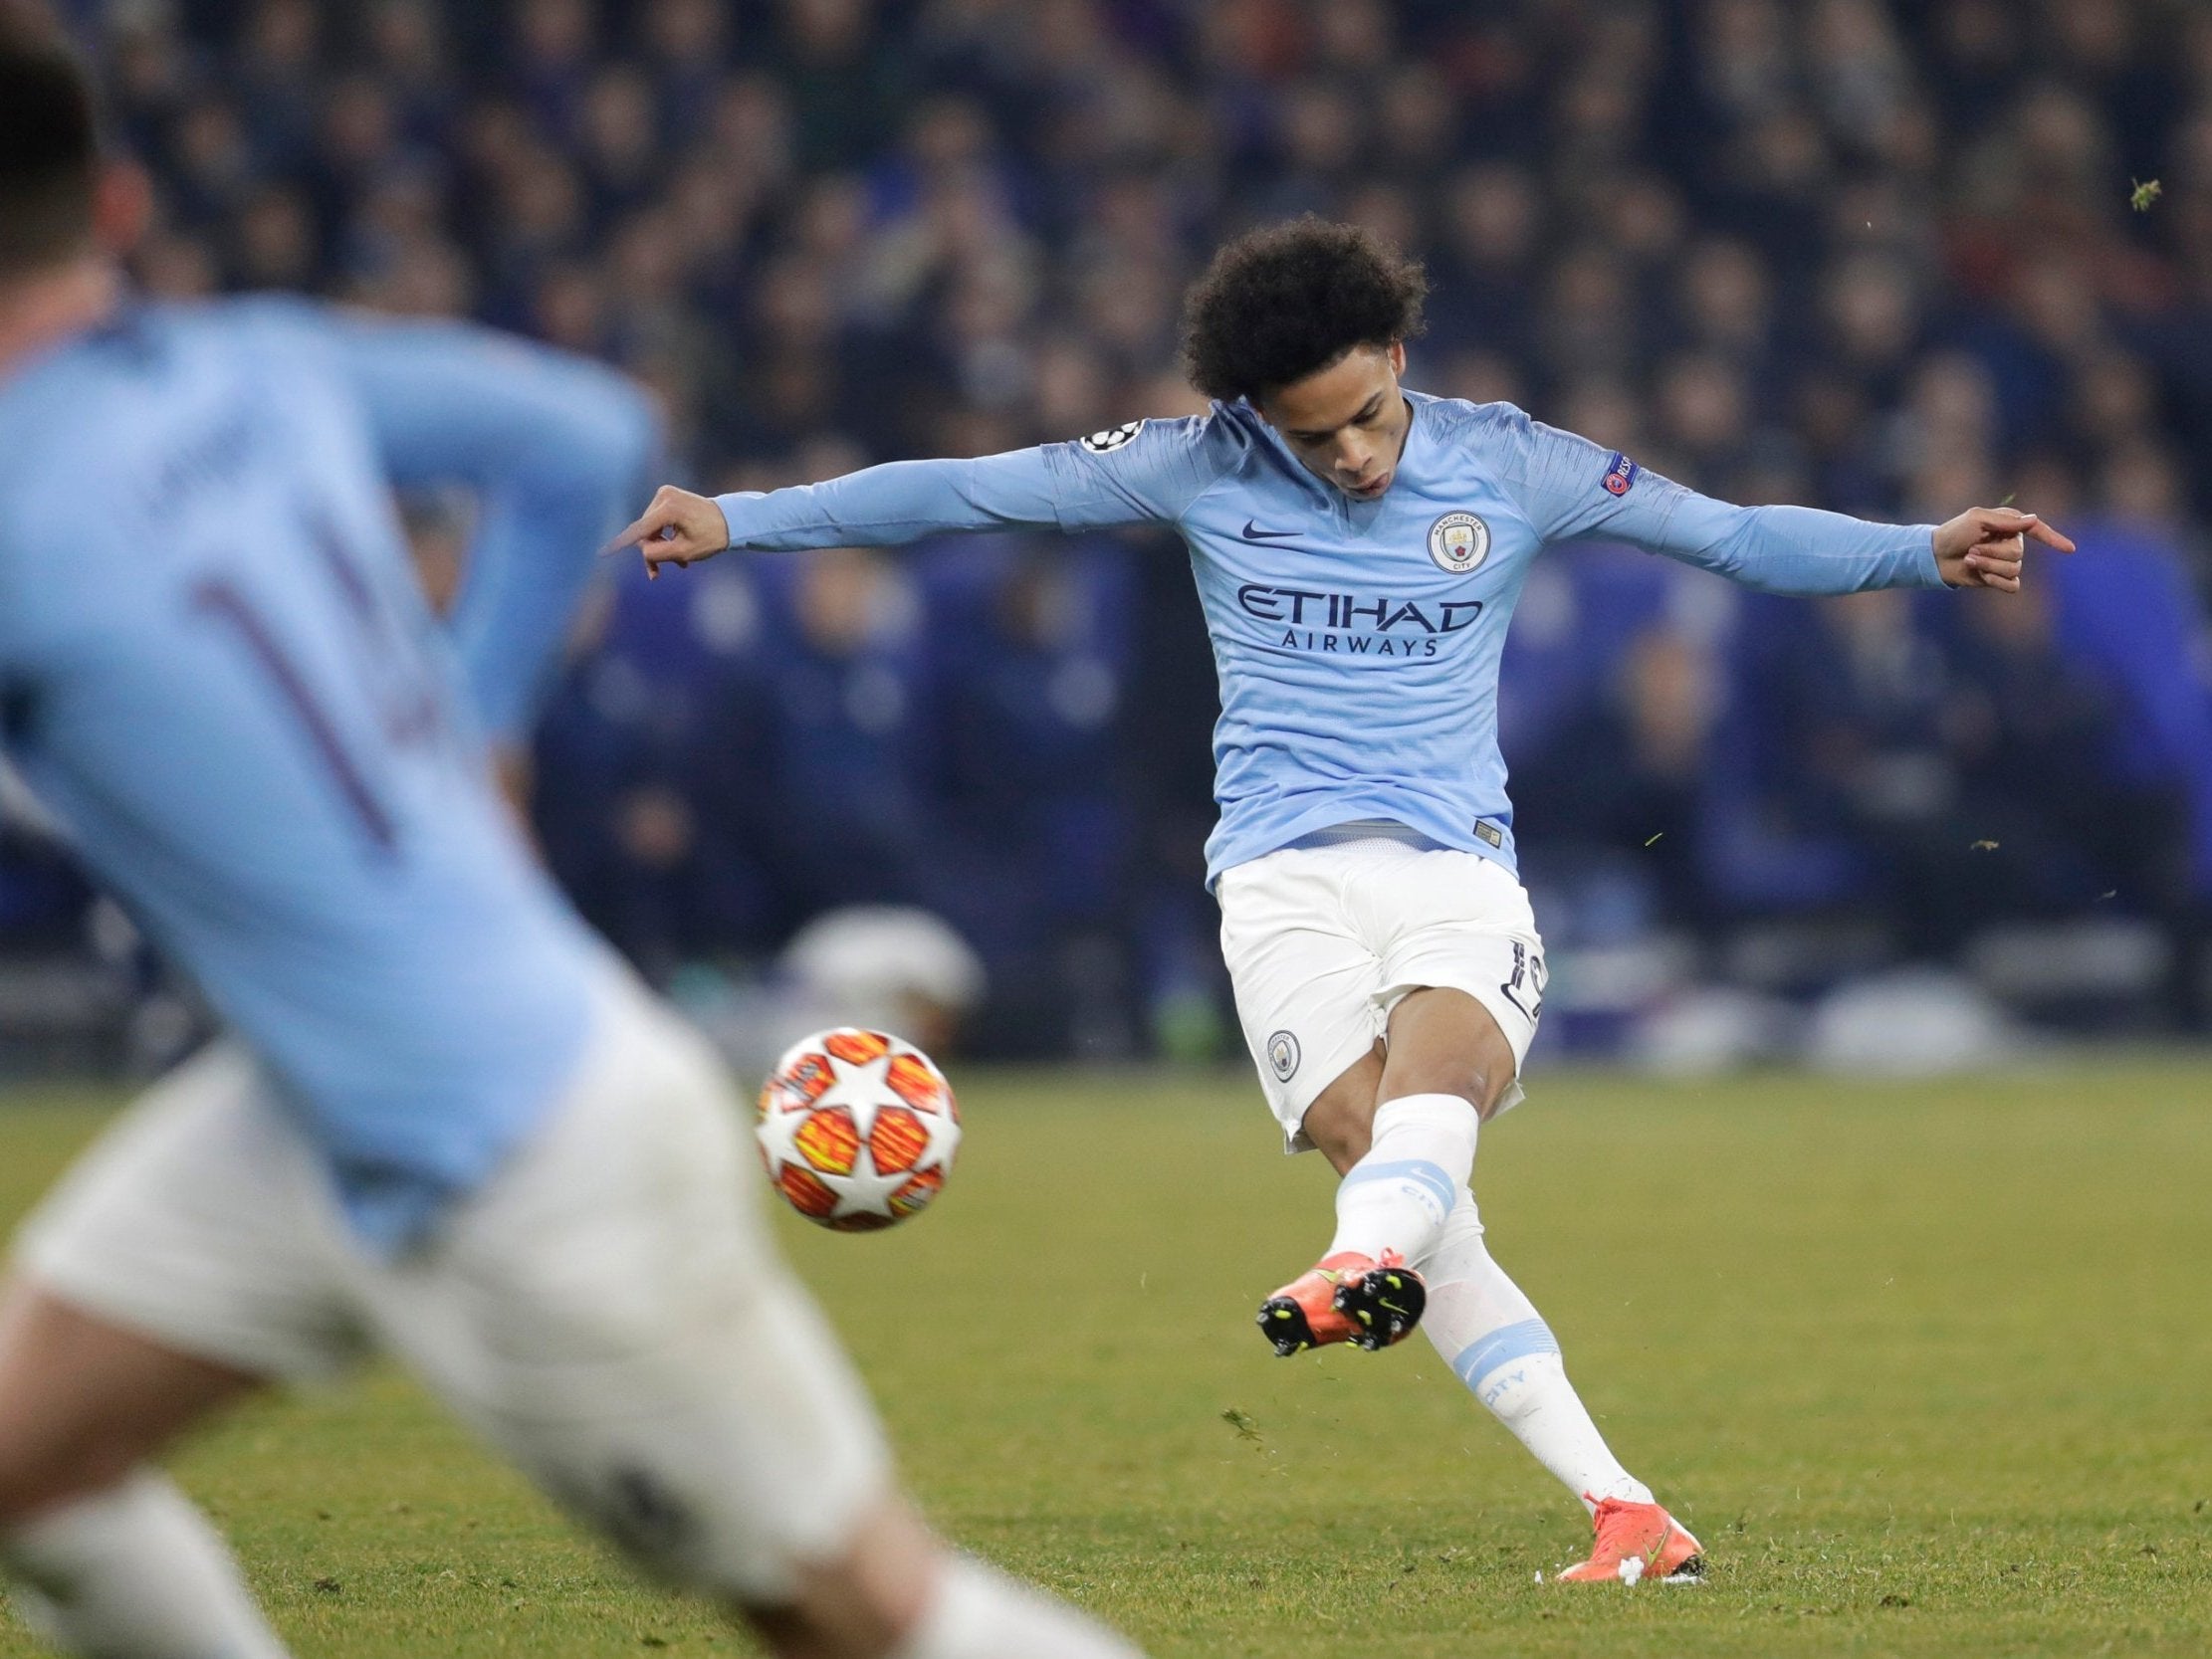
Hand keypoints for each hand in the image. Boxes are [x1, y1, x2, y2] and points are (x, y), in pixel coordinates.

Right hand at [604, 485, 730, 579]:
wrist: (732, 520)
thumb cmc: (712, 537)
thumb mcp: (685, 552)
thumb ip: (658, 554)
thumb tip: (642, 551)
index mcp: (669, 509)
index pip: (640, 530)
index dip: (621, 544)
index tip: (603, 553)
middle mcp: (664, 496)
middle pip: (645, 531)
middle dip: (654, 552)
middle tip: (665, 572)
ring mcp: (665, 494)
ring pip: (650, 527)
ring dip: (661, 546)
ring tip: (680, 563)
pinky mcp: (667, 496)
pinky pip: (657, 520)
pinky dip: (664, 535)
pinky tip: (678, 549)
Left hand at [1932, 506, 2075, 593]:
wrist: (1935, 556)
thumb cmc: (1954, 533)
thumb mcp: (1976, 519)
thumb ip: (2005, 521)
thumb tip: (2034, 520)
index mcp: (2009, 525)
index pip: (2038, 531)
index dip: (2054, 539)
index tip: (2070, 549)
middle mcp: (2012, 543)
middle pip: (2018, 553)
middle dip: (1992, 553)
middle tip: (1972, 548)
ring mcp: (2005, 562)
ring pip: (2014, 569)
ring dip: (1988, 565)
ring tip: (1970, 559)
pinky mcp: (1998, 579)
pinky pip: (2012, 585)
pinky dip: (1995, 581)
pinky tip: (1980, 575)